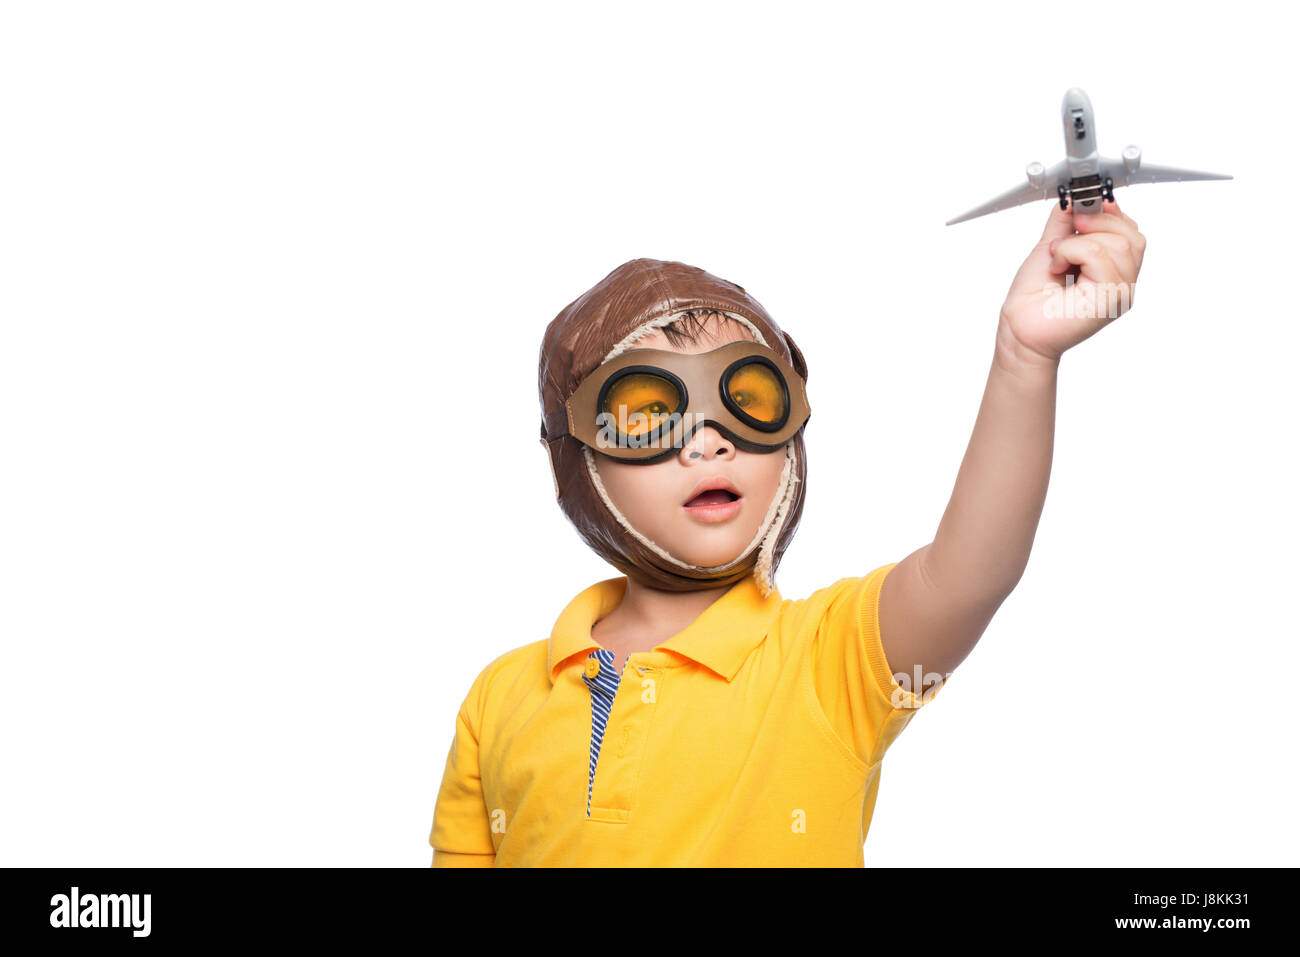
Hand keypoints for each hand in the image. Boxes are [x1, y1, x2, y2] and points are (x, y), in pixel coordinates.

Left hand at [997, 198, 1146, 367]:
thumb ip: (1065, 224)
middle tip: (1065, 235)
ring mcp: (1120, 293)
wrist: (1018, 330)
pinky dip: (1072, 252)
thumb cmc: (1032, 300)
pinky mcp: (1111, 302)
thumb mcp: (1051, 248)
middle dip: (1096, 224)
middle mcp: (1122, 282)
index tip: (1085, 206)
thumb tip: (1075, 198)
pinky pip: (1101, 257)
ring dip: (1077, 242)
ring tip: (1057, 259)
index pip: (1132, 233)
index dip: (1111, 214)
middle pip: (1132, 236)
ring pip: (1118, 243)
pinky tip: (1058, 267)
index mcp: (1113, 270)